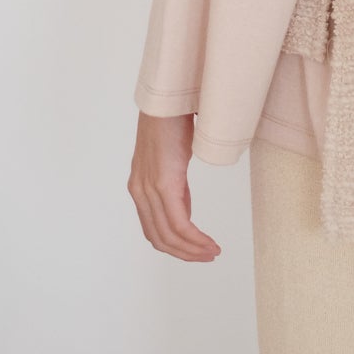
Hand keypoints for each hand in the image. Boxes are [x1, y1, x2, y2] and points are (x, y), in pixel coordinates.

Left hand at [128, 111, 222, 261]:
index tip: (197, 250)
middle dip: (185, 254)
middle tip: (208, 256)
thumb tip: (183, 206)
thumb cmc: (174, 118)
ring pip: (169, 236)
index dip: (175, 246)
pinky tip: (209, 243)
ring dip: (192, 250)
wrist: (170, 97)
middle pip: (159, 239)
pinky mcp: (164, 184)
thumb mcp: (172, 158)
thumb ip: (173, 184)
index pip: (153, 229)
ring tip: (212, 252)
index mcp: (140, 186)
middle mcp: (140, 191)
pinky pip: (179, 223)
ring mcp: (150, 189)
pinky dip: (195, 239)